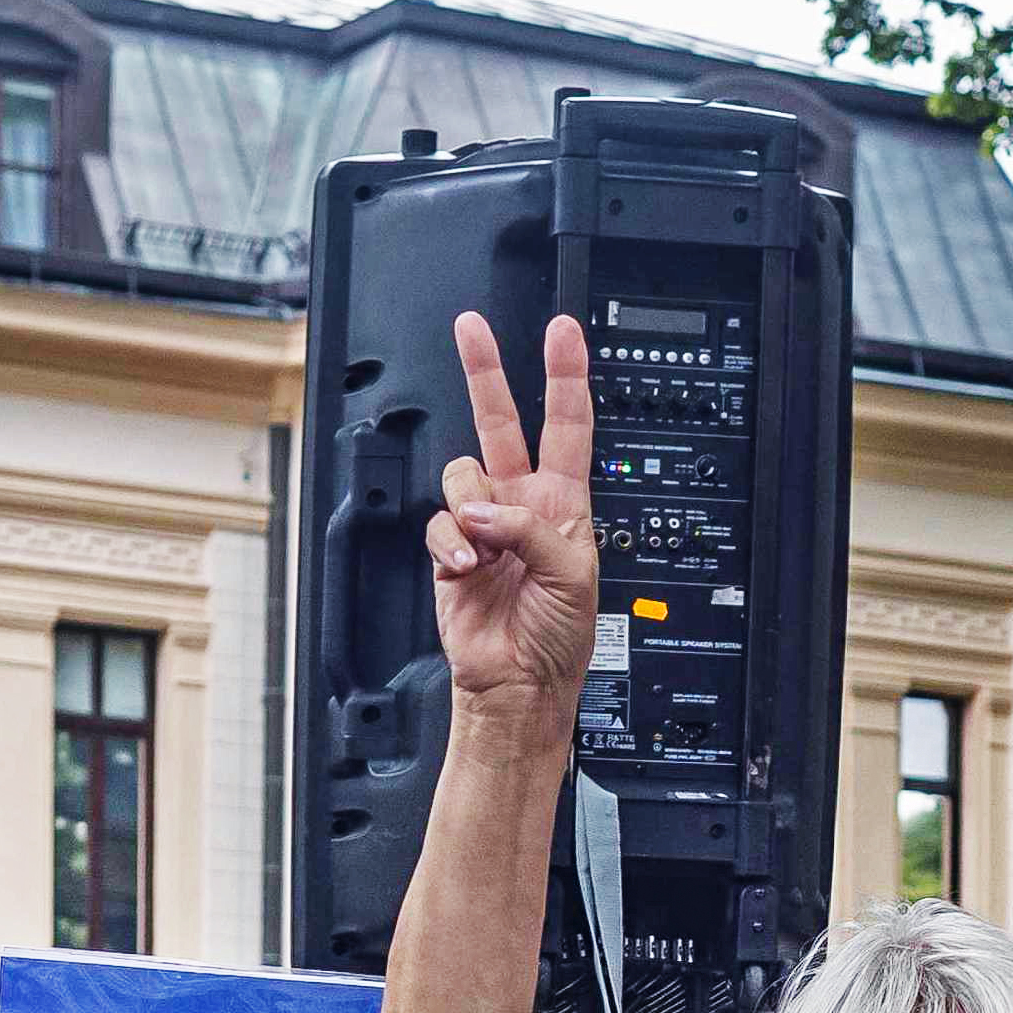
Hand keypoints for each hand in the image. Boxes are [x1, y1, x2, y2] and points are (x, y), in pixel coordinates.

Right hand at [431, 313, 601, 714]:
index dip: (565, 375)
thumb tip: (482, 511)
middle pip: (501, 422)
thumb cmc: (558, 638)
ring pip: (462, 474)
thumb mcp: (574, 574)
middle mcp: (521, 504)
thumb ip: (531, 529)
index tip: (563, 333)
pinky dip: (450, 543)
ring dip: (471, 508)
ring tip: (486, 550)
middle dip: (485, 371)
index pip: (568, 425)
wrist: (518, 684)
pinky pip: (438, 522)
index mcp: (565, 502)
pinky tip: (467, 567)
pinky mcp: (450, 549)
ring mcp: (484, 525)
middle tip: (471, 328)